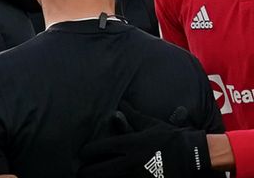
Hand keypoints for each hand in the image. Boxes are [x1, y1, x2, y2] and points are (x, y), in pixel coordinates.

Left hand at [78, 102, 209, 177]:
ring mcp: (137, 175)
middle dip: (87, 172)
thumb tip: (120, 103)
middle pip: (99, 170)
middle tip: (81, 172)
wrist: (194, 155)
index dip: (87, 152)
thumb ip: (132, 115)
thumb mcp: (150, 124)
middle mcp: (130, 161)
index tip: (81, 154)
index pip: (99, 149)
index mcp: (128, 144)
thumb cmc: (170, 137)